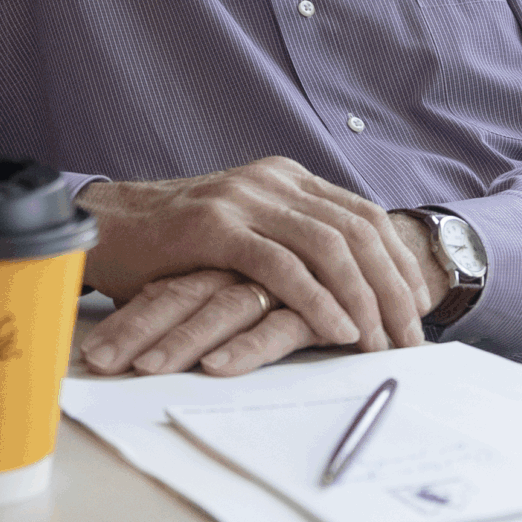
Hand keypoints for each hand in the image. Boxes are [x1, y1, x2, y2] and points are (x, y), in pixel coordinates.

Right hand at [79, 212, 452, 378]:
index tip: (418, 313)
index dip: (399, 265)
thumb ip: (291, 246)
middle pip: (359, 232)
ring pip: (329, 248)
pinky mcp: (214, 228)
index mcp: (287, 178)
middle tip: (412, 340)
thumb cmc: (173, 246)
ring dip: (364, 300)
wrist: (102, 227)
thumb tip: (352, 290)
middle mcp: (273, 181)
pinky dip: (318, 300)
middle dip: (393, 289)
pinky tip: (339, 331)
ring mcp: (244, 200)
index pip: (365, 217)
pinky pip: (282, 266)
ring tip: (382, 344)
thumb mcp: (245, 234)